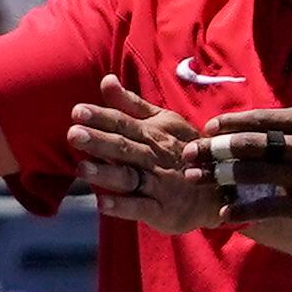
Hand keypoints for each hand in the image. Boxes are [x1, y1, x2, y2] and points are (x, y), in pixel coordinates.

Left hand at [64, 74, 225, 231]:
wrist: (218, 189)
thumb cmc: (183, 150)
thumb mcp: (163, 122)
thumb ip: (131, 105)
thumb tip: (106, 80)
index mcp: (153, 133)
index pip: (123, 122)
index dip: (101, 117)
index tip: (77, 112)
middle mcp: (154, 156)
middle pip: (124, 147)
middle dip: (99, 141)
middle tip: (73, 134)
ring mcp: (159, 184)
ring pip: (130, 176)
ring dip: (106, 173)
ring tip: (81, 167)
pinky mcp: (162, 210)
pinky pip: (141, 207)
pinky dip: (122, 206)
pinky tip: (102, 203)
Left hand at [197, 61, 291, 226]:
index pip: (263, 118)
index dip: (232, 123)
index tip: (210, 128)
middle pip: (249, 144)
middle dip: (214, 148)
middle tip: (188, 153)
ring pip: (253, 173)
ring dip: (219, 175)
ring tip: (195, 177)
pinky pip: (271, 207)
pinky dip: (245, 209)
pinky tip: (225, 212)